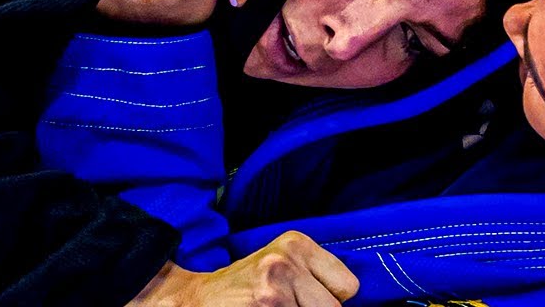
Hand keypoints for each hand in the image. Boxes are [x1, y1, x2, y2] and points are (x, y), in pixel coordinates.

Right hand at [128, 231, 359, 306]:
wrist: (196, 299)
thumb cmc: (244, 286)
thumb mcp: (281, 264)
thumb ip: (314, 274)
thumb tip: (347, 299)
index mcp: (296, 244)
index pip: (348, 286)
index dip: (332, 299)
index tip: (310, 299)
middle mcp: (286, 261)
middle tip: (290, 306)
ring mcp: (273, 289)